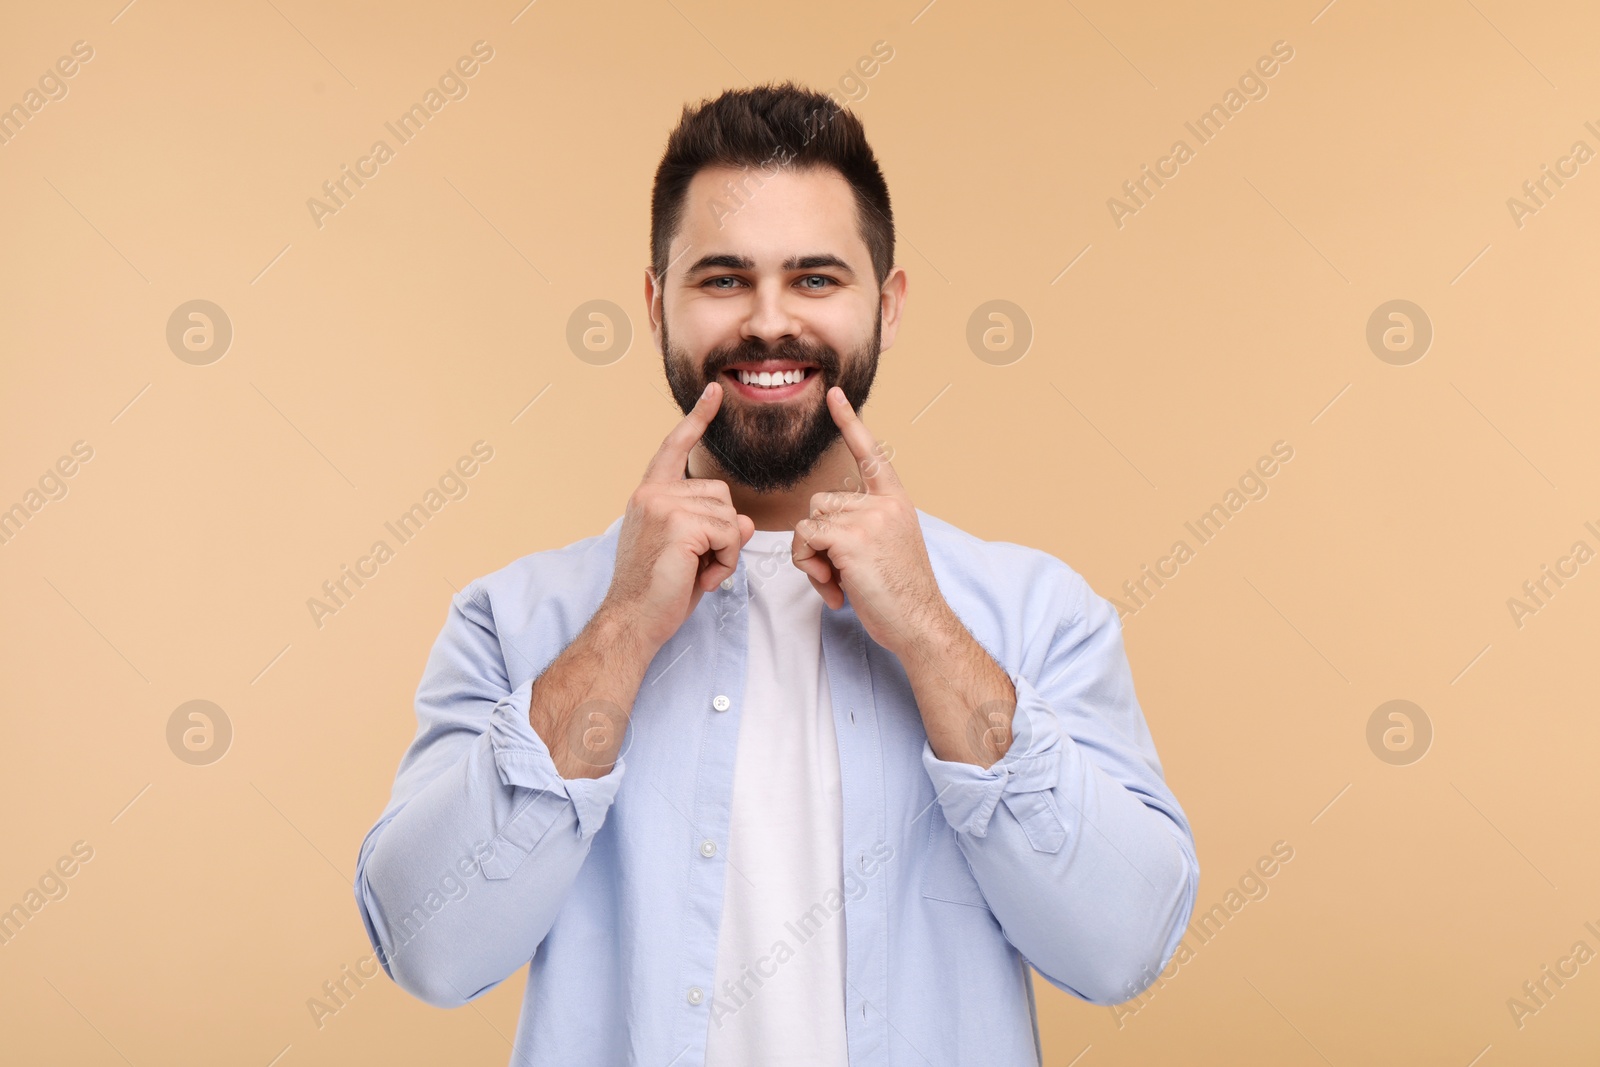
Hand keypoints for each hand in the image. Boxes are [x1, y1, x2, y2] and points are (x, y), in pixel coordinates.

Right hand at [603, 381, 755, 650]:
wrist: (632, 621)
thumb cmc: (658, 592)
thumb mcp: (690, 553)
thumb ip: (714, 528)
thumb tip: (746, 521)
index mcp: (649, 496)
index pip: (675, 448)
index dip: (697, 419)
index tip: (715, 392)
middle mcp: (653, 494)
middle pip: (721, 493)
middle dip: (723, 532)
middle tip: (698, 564)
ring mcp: (664, 506)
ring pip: (730, 516)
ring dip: (726, 551)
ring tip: (698, 572)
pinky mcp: (679, 524)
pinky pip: (730, 534)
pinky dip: (726, 562)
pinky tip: (701, 578)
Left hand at [791, 386, 949, 657]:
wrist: (920, 623)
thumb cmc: (901, 594)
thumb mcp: (889, 546)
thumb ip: (863, 526)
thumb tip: (821, 531)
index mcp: (895, 501)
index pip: (870, 454)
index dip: (850, 423)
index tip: (835, 395)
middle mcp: (883, 503)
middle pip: (820, 502)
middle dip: (818, 540)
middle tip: (840, 573)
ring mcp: (868, 519)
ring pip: (808, 522)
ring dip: (811, 556)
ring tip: (839, 582)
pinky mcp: (850, 539)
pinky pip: (805, 539)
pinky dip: (809, 566)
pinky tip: (835, 589)